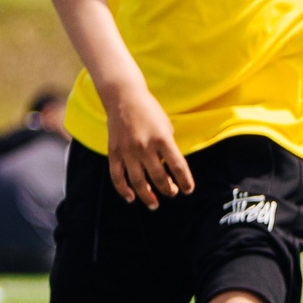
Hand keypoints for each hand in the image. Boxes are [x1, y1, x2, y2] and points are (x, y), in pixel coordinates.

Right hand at [102, 86, 192, 208]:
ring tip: (154, 204)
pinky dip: (123, 189)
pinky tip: (131, 198)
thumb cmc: (150, 112)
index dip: (185, 181)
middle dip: (167, 189)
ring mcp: (127, 150)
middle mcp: (145, 146)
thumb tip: (170, 171)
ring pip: (138, 181)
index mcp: (162, 139)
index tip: (188, 190)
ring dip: (147, 196)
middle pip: (159, 177)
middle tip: (171, 194)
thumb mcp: (166, 127)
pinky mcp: (113, 151)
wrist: (123, 97)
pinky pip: (117, 176)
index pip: (178, 166)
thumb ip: (168, 148)